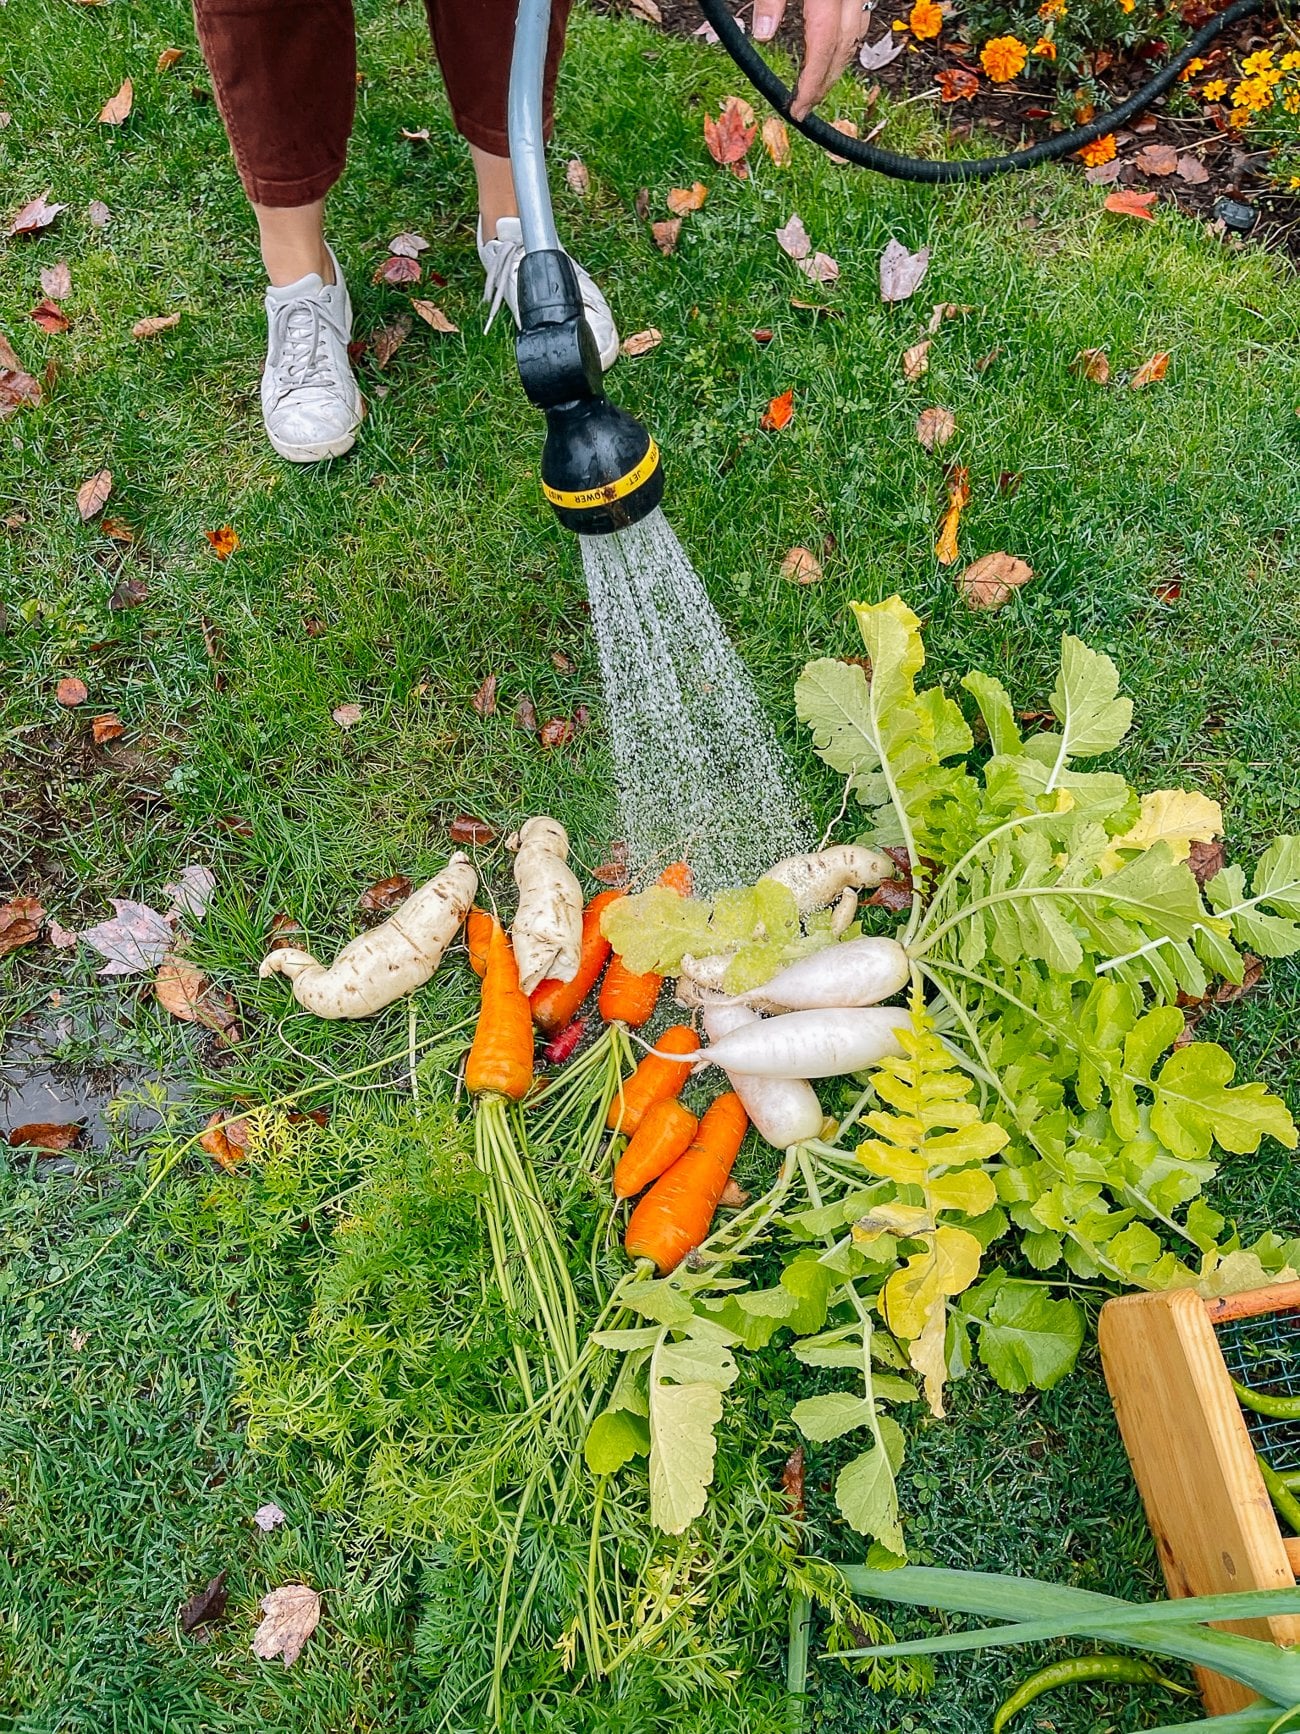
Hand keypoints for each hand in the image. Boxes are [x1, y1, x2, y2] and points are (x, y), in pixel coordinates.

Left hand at [751, 0, 867, 119]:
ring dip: (836, 67)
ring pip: (855, 37)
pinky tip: (831, 54)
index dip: (811, 84)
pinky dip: (844, 43)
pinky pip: (858, 21)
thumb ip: (770, 0)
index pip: (823, 48)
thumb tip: (762, 34)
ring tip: (816, 89)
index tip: (798, 109)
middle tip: (805, 108)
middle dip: (824, 85)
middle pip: (843, 49)